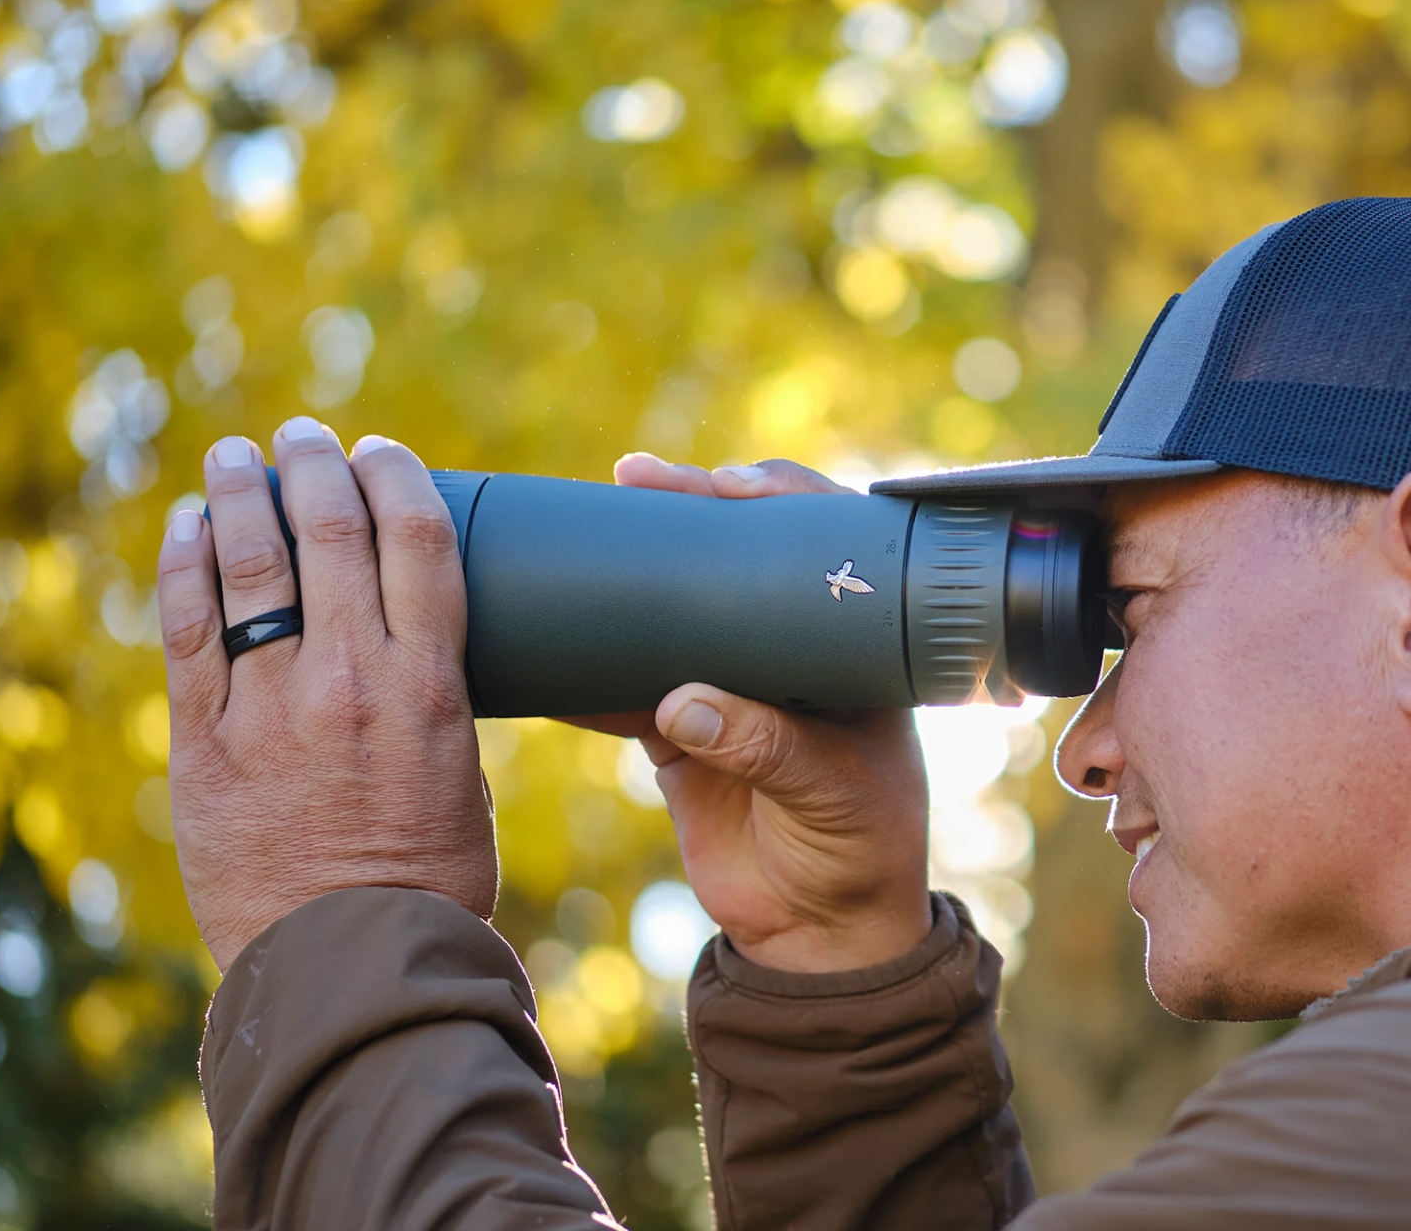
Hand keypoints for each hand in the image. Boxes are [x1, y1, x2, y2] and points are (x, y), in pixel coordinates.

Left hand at [156, 418, 493, 971]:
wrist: (349, 968)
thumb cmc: (429, 884)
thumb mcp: (464, 778)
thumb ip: (434, 705)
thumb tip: (411, 654)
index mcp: (429, 685)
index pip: (416, 540)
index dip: (396, 477)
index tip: (379, 449)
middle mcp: (350, 677)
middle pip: (329, 531)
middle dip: (313, 465)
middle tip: (300, 434)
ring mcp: (270, 707)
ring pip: (248, 565)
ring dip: (239, 495)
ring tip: (232, 457)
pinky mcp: (204, 743)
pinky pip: (186, 630)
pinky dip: (183, 565)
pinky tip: (185, 528)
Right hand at [571, 455, 931, 973]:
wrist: (817, 935)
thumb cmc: (861, 853)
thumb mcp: (832, 794)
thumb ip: (766, 748)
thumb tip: (681, 704)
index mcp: (851, 645)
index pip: (822, 545)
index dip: (778, 500)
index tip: (724, 484)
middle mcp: (791, 650)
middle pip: (739, 557)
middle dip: (688, 510)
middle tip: (638, 476)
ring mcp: (731, 686)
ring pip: (677, 607)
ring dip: (633, 572)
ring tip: (586, 524)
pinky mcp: (679, 733)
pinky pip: (626, 687)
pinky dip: (588, 668)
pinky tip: (549, 638)